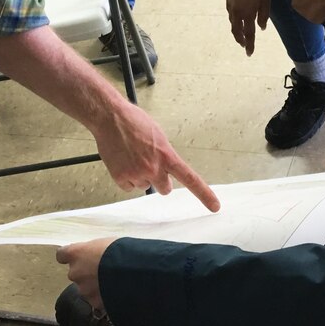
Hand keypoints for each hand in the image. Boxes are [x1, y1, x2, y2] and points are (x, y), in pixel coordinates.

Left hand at [57, 238, 116, 311]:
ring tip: (113, 283)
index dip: (68, 256)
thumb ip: (95, 252)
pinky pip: (98, 301)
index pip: (62, 254)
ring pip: (86, 289)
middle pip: (76, 273)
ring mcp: (84, 290)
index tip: (76, 257)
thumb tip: (97, 255)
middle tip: (102, 271)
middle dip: (86, 273)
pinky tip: (117, 294)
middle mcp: (75, 273)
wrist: (132, 273)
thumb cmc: (120, 251)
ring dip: (95, 287)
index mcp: (76, 254)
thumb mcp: (106, 244)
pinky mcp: (95, 304)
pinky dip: (104, 299)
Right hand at [93, 101, 220, 211]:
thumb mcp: (158, 134)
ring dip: (140, 175)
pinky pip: (128, 187)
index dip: (204, 194)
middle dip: (160, 180)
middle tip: (149, 165)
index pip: (190, 179)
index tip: (215, 207)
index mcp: (166, 155)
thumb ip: (164, 153)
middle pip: (164, 189)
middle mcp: (154, 168)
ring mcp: (137, 174)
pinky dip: (126, 177)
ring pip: (144, 185)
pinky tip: (122, 161)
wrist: (110, 118)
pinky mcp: (121, 178)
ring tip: (131, 156)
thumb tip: (166, 164)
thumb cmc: (133, 121)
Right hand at [226, 0, 269, 55]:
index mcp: (248, 14)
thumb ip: (264, 17)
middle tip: (244, 44)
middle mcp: (237, 12)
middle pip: (236, 31)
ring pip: (232, 21)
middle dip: (240, 39)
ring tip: (241, 32)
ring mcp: (231, 5)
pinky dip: (234, 17)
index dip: (249, 44)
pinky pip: (230, 12)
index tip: (249, 53)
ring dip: (237, 28)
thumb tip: (261, 28)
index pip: (249, 34)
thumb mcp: (266, 2)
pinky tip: (238, 17)